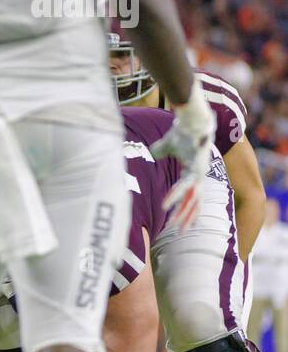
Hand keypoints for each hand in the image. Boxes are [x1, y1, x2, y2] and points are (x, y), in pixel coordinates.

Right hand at [151, 86, 215, 231]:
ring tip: (176, 228)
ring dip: (182, 214)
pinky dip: (174, 196)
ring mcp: (199, 172)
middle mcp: (198, 175)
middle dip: (187, 218)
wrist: (193, 118)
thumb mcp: (166, 144)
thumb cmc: (182, 129)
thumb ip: (160, 151)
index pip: (191, 195)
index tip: (182, 221)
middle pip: (194, 202)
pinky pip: (182, 187)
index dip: (186, 208)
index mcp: (193, 172)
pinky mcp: (195, 168)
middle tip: (181, 233)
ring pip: (191, 199)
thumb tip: (153, 153)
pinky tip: (166, 206)